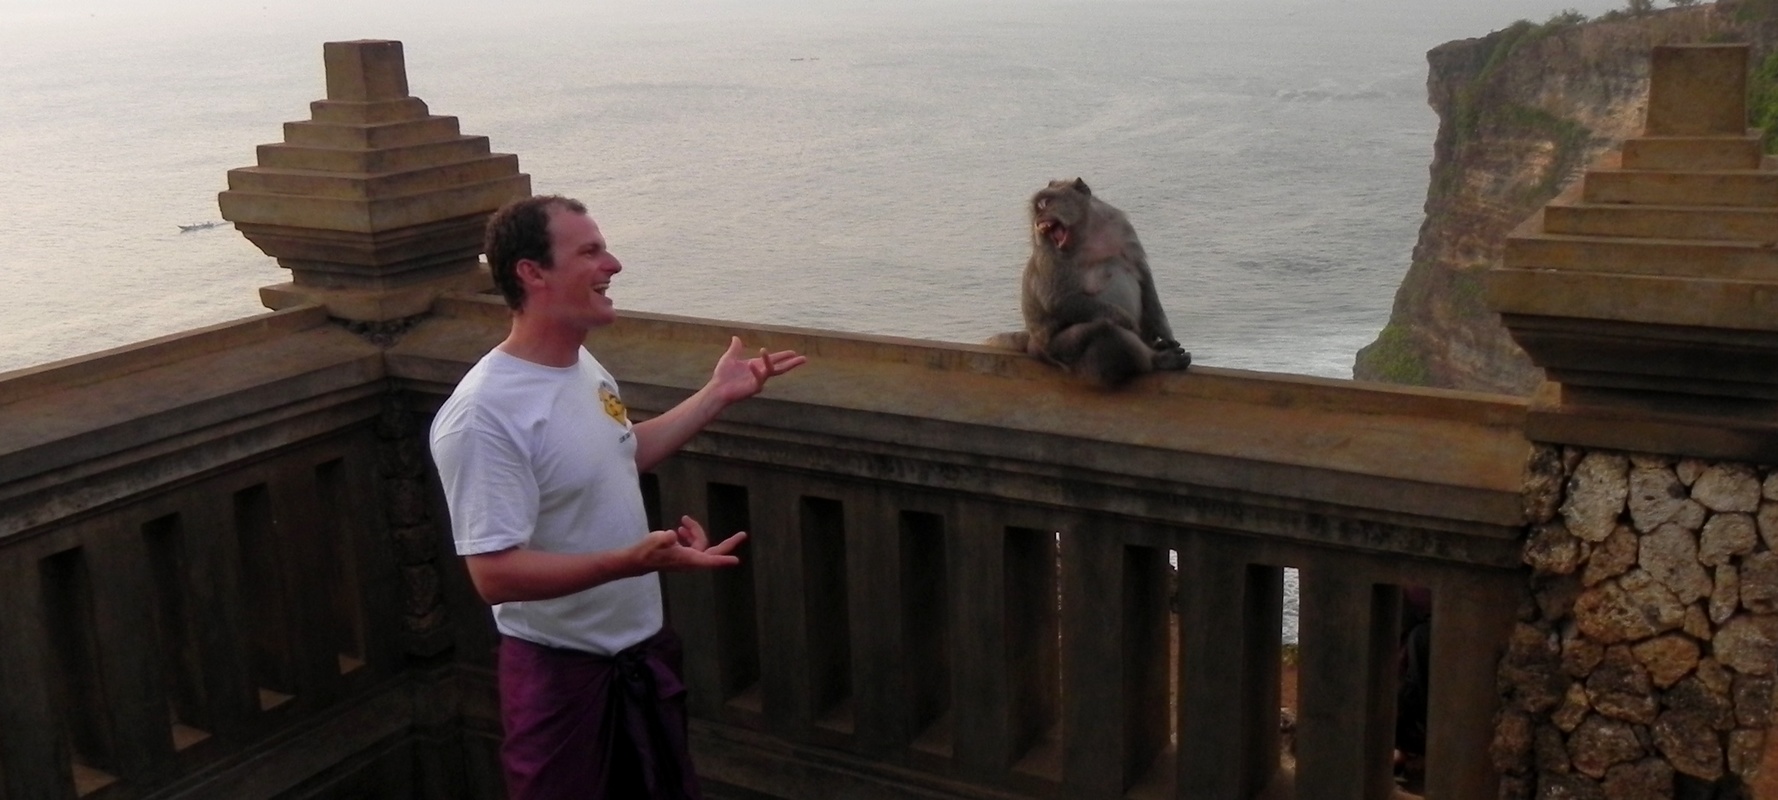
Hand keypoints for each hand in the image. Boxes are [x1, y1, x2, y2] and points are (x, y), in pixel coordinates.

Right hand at [632, 516, 747, 572]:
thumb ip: (665, 539)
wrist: (639, 559)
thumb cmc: (647, 551)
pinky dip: (690, 535)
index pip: (710, 560)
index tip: (736, 561)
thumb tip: (673, 535)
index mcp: (689, 559)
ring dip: (696, 531)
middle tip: (743, 534)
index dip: (722, 560)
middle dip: (728, 543)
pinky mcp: (683, 555)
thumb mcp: (655, 540)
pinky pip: (694, 544)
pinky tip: (681, 528)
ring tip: (683, 520)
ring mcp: (688, 558)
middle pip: (714, 551)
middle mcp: (692, 560)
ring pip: (701, 543)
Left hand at [709, 336, 806, 403]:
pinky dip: (756, 371)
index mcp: (756, 365)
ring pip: (771, 370)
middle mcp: (760, 373)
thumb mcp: (729, 358)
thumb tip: (736, 337)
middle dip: (792, 363)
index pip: (774, 360)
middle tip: (804, 358)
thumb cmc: (722, 376)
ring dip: (769, 360)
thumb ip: (735, 348)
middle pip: (780, 368)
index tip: (794, 352)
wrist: (716, 389)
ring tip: (763, 350)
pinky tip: (751, 363)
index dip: (783, 355)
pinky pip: (759, 378)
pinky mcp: (754, 388)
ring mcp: (758, 381)